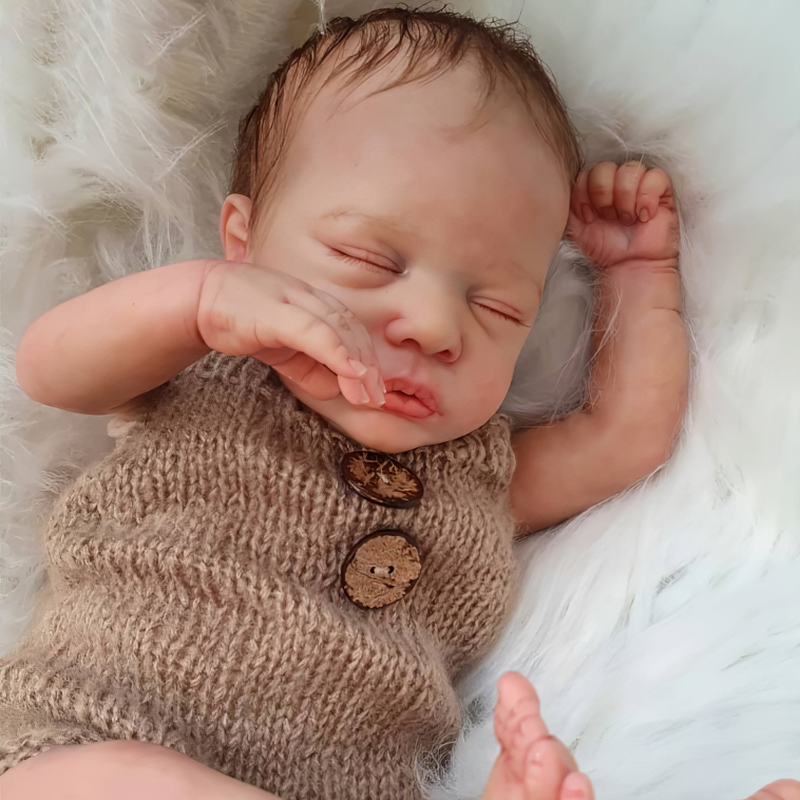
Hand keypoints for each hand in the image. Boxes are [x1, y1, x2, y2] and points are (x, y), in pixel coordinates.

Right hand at [196, 261, 384, 406]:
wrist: (198, 299)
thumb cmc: (241, 320)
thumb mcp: (283, 350)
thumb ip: (309, 367)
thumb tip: (335, 388)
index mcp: (314, 303)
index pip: (351, 329)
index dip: (368, 358)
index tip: (377, 388)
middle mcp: (309, 297)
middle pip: (351, 330)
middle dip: (368, 366)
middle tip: (377, 397)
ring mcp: (293, 301)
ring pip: (338, 330)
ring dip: (357, 364)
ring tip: (366, 394)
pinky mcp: (276, 313)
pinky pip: (314, 331)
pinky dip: (336, 352)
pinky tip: (349, 372)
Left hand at [566, 161, 679, 266]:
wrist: (628, 266)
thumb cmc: (603, 248)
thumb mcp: (575, 228)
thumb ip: (566, 207)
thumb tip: (561, 190)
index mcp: (594, 188)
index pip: (585, 173)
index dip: (584, 195)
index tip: (588, 218)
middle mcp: (615, 183)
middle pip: (604, 167)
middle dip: (603, 196)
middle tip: (608, 218)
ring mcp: (638, 184)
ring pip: (630, 169)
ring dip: (625, 198)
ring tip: (627, 219)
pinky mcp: (662, 191)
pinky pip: (656, 176)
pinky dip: (647, 197)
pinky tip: (644, 216)